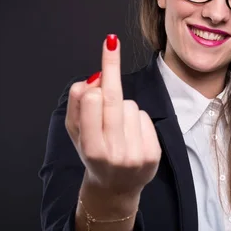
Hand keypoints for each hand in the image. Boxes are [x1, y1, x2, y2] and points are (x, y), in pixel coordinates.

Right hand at [65, 34, 161, 195]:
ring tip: (117, 128)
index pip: (93, 103)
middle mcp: (114, 153)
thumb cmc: (92, 154)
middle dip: (111, 69)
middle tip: (111, 42)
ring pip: (130, 106)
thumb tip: (90, 80)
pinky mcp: (154, 155)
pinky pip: (145, 117)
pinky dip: (137, 120)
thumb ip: (76, 107)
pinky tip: (131, 134)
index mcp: (91, 149)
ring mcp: (136, 155)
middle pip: (113, 100)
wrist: (115, 187)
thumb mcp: (76, 134)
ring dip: (122, 108)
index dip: (96, 78)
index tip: (106, 48)